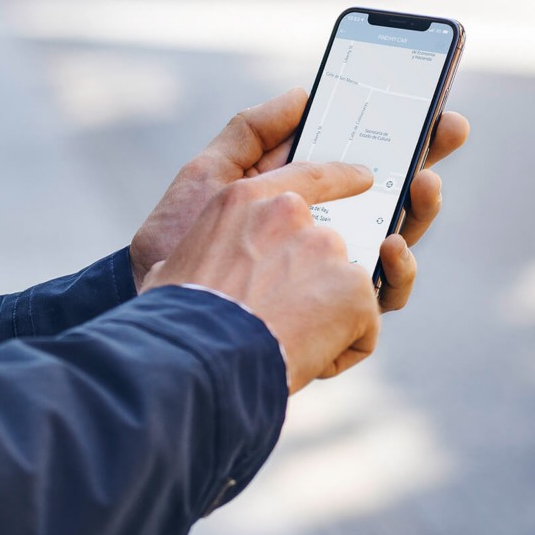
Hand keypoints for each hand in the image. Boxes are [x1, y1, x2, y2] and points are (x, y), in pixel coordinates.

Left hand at [129, 88, 469, 311]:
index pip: (362, 165)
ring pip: (397, 246)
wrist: (159, 301)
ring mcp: (331, 280)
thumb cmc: (177, 238)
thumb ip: (251, 131)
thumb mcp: (210, 174)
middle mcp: (325, 238)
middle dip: (425, 161)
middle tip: (449, 129)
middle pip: (391, 200)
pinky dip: (396, 274)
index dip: (397, 135)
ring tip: (423, 184)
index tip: (428, 104)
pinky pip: (381, 303)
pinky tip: (391, 245)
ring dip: (420, 213)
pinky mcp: (332, 323)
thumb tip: (304, 93)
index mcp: (301, 200)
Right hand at [142, 162, 379, 393]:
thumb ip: (203, 253)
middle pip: (320, 246)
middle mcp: (289, 214)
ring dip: (322, 315)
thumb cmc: (178, 319)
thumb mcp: (173, 266)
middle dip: (308, 283)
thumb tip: (184, 270)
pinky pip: (361, 324)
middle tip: (278, 316)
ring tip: (284, 341)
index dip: (337, 178)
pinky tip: (304, 357)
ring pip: (341, 288)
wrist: (202, 357)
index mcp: (243, 201)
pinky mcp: (354, 288)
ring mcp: (325, 248)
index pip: (303, 177)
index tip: (362, 179)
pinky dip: (341, 347)